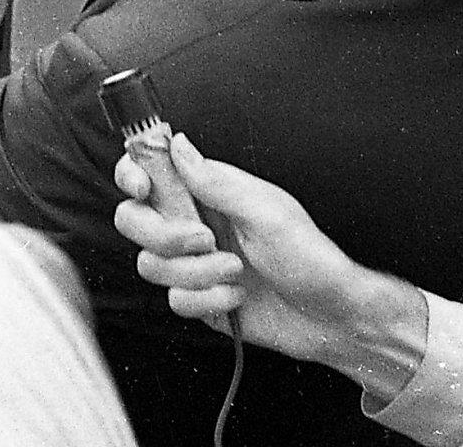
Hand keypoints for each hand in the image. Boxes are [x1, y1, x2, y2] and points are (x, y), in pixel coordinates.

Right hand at [113, 135, 428, 378]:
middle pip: (133, 219)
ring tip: (235, 273)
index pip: (150, 171)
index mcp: (208, 191)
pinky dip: (207, 301)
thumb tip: (178, 144)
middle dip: (163, 235)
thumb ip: (216, 181)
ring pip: (151, 264)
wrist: (330, 318)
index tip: (142, 189)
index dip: (132, 174)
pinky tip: (237, 297)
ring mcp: (193, 262)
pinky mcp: (198, 297)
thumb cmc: (311, 258)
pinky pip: (174, 300)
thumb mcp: (267, 213)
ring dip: (196, 273)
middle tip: (204, 241)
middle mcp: (194, 223)